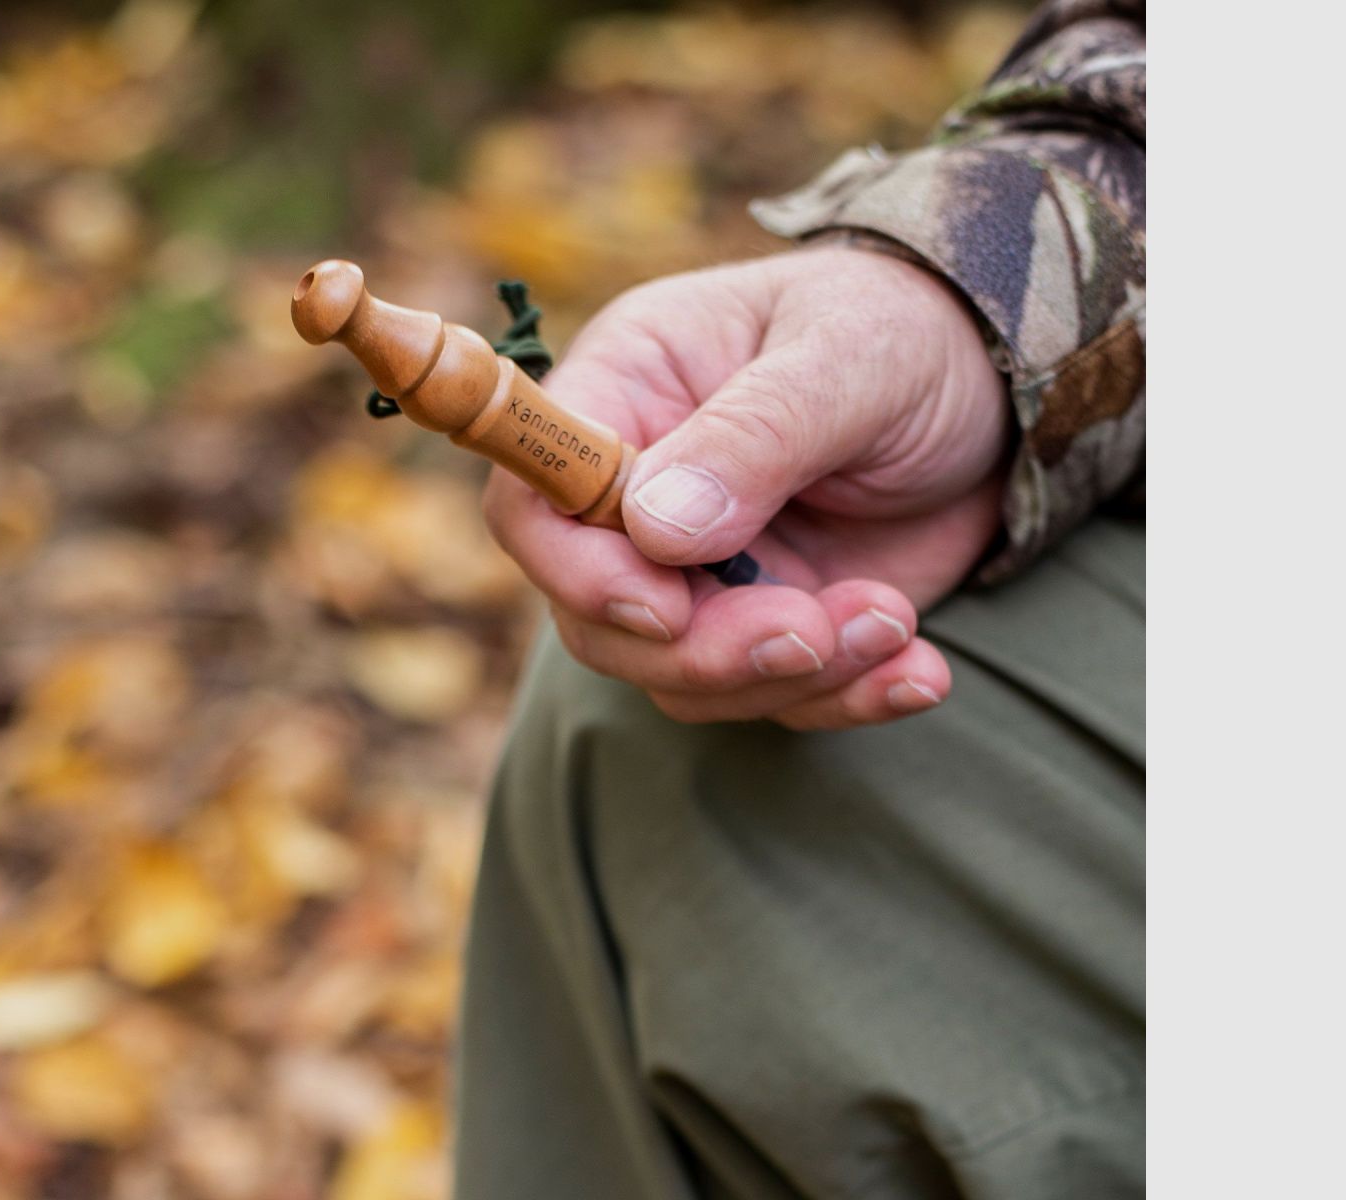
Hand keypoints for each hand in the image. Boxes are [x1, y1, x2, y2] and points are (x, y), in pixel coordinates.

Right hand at [483, 244, 1010, 729]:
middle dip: (702, 649)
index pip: (533, 497)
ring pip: (683, 674)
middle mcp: (643, 490)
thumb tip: (654, 530)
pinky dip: (846, 697)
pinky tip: (917, 669)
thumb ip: (753, 435)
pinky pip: (776, 695)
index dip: (573, 569)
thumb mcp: (848, 358)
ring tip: (893, 619)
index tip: (665, 606)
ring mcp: (703, 567)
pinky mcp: (770, 619)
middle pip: (598, 616)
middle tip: (809, 632)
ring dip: (790, 675)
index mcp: (627, 390)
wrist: (1003, 387)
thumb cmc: (909, 332)